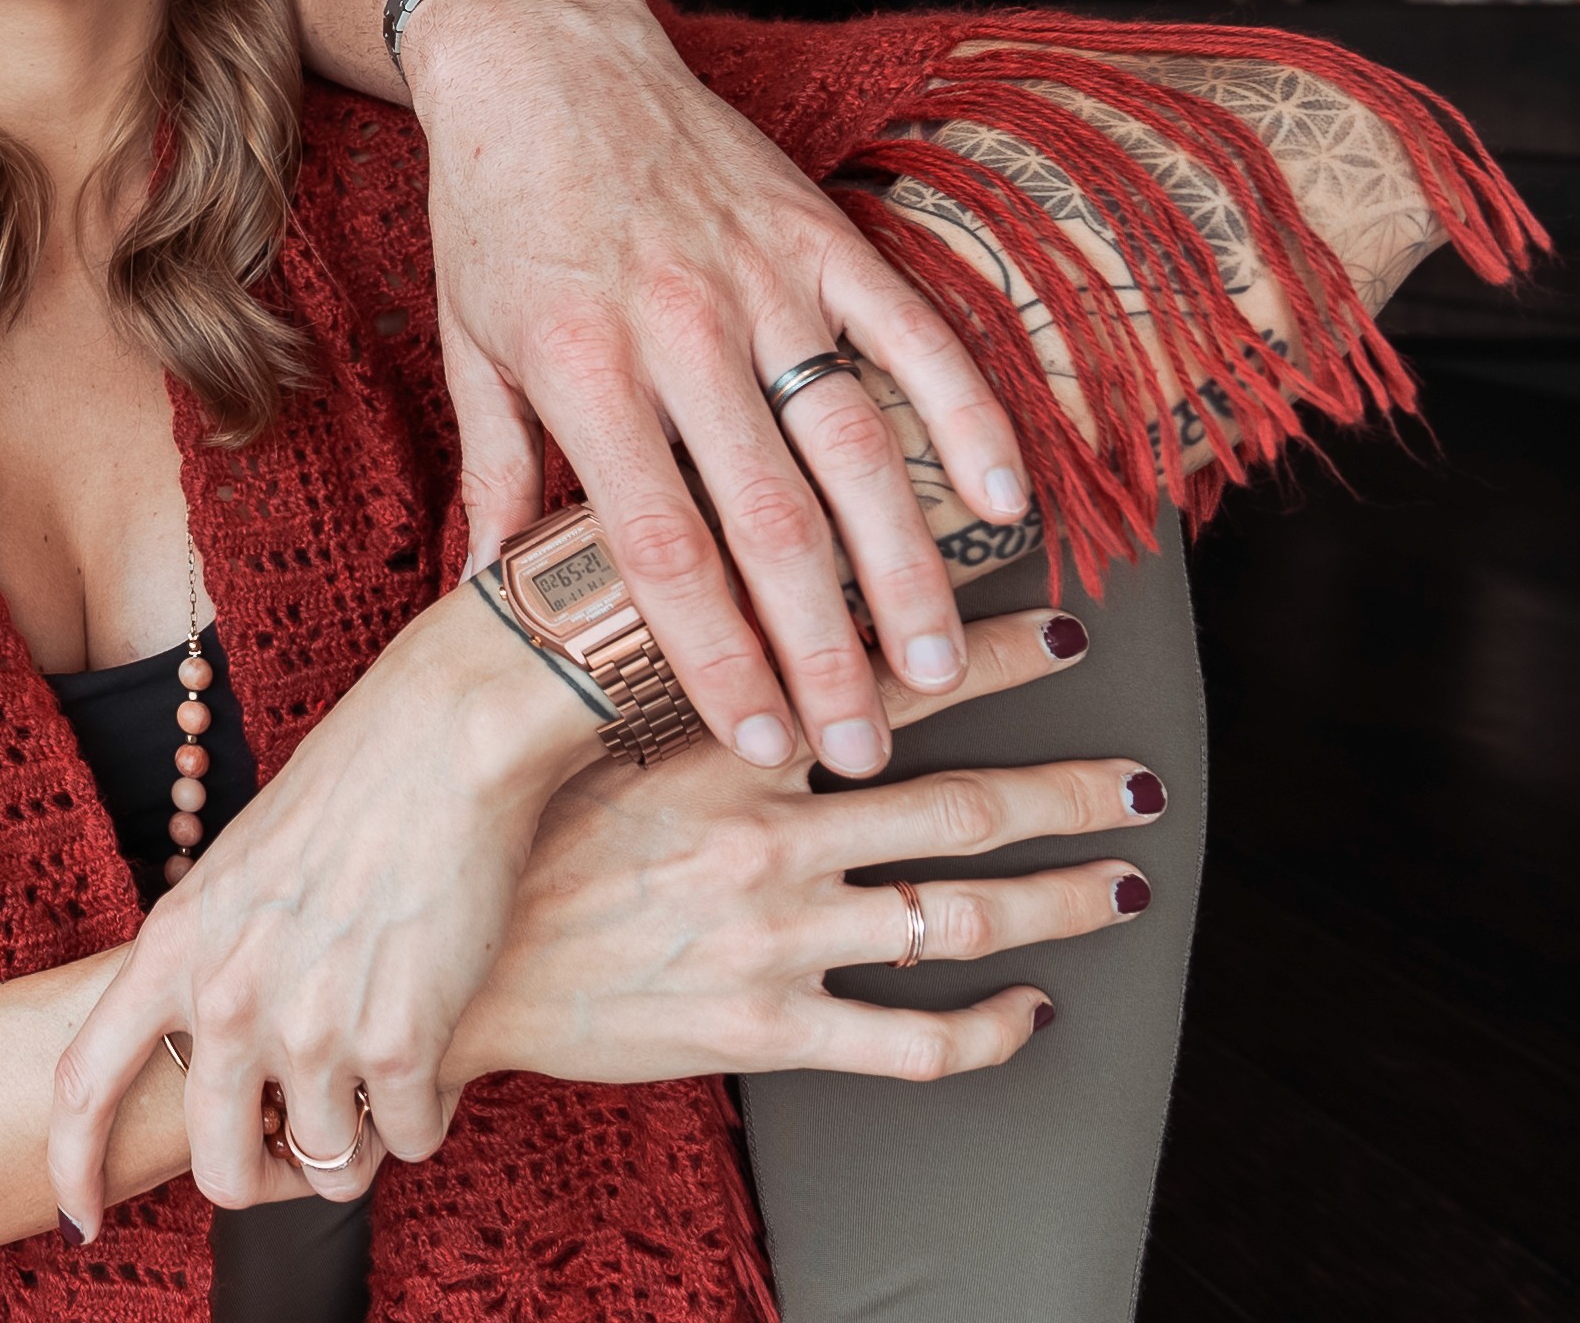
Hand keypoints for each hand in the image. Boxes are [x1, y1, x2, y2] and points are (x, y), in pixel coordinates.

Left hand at [46, 578, 603, 1226]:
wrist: (440, 745)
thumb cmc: (344, 798)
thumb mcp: (232, 878)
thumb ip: (208, 967)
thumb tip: (213, 1057)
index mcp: (170, 951)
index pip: (83, 1086)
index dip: (72, 1167)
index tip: (81, 1221)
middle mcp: (228, 1001)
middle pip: (220, 1168)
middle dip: (265, 1181)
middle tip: (302, 1153)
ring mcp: (314, 1028)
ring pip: (331, 1168)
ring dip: (361, 1145)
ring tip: (384, 1079)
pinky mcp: (404, 1041)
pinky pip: (414, 1139)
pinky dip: (428, 1115)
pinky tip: (439, 1049)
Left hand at [406, 0, 1030, 779]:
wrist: (543, 55)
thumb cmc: (496, 211)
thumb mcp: (470, 345)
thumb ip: (500, 476)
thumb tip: (493, 600)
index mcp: (583, 371)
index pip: (657, 547)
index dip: (711, 653)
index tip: (755, 740)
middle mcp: (679, 331)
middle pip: (768, 523)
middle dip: (821, 650)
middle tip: (861, 748)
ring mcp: (762, 280)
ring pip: (853, 447)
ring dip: (903, 567)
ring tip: (935, 667)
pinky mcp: (822, 234)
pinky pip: (910, 336)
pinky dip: (963, 419)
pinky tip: (1004, 505)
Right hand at [447, 606, 1157, 1090]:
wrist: (439, 968)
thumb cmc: (498, 827)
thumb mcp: (562, 706)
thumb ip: (640, 629)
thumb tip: (683, 539)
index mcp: (728, 742)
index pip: (889, 681)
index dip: (987, 655)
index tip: (1057, 630)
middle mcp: (769, 834)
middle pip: (965, 809)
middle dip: (1070, 791)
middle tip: (1140, 782)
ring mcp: (776, 937)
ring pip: (963, 918)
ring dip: (1063, 900)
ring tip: (1123, 885)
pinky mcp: (765, 1027)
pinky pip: (912, 1040)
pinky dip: (989, 1028)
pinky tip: (1030, 1012)